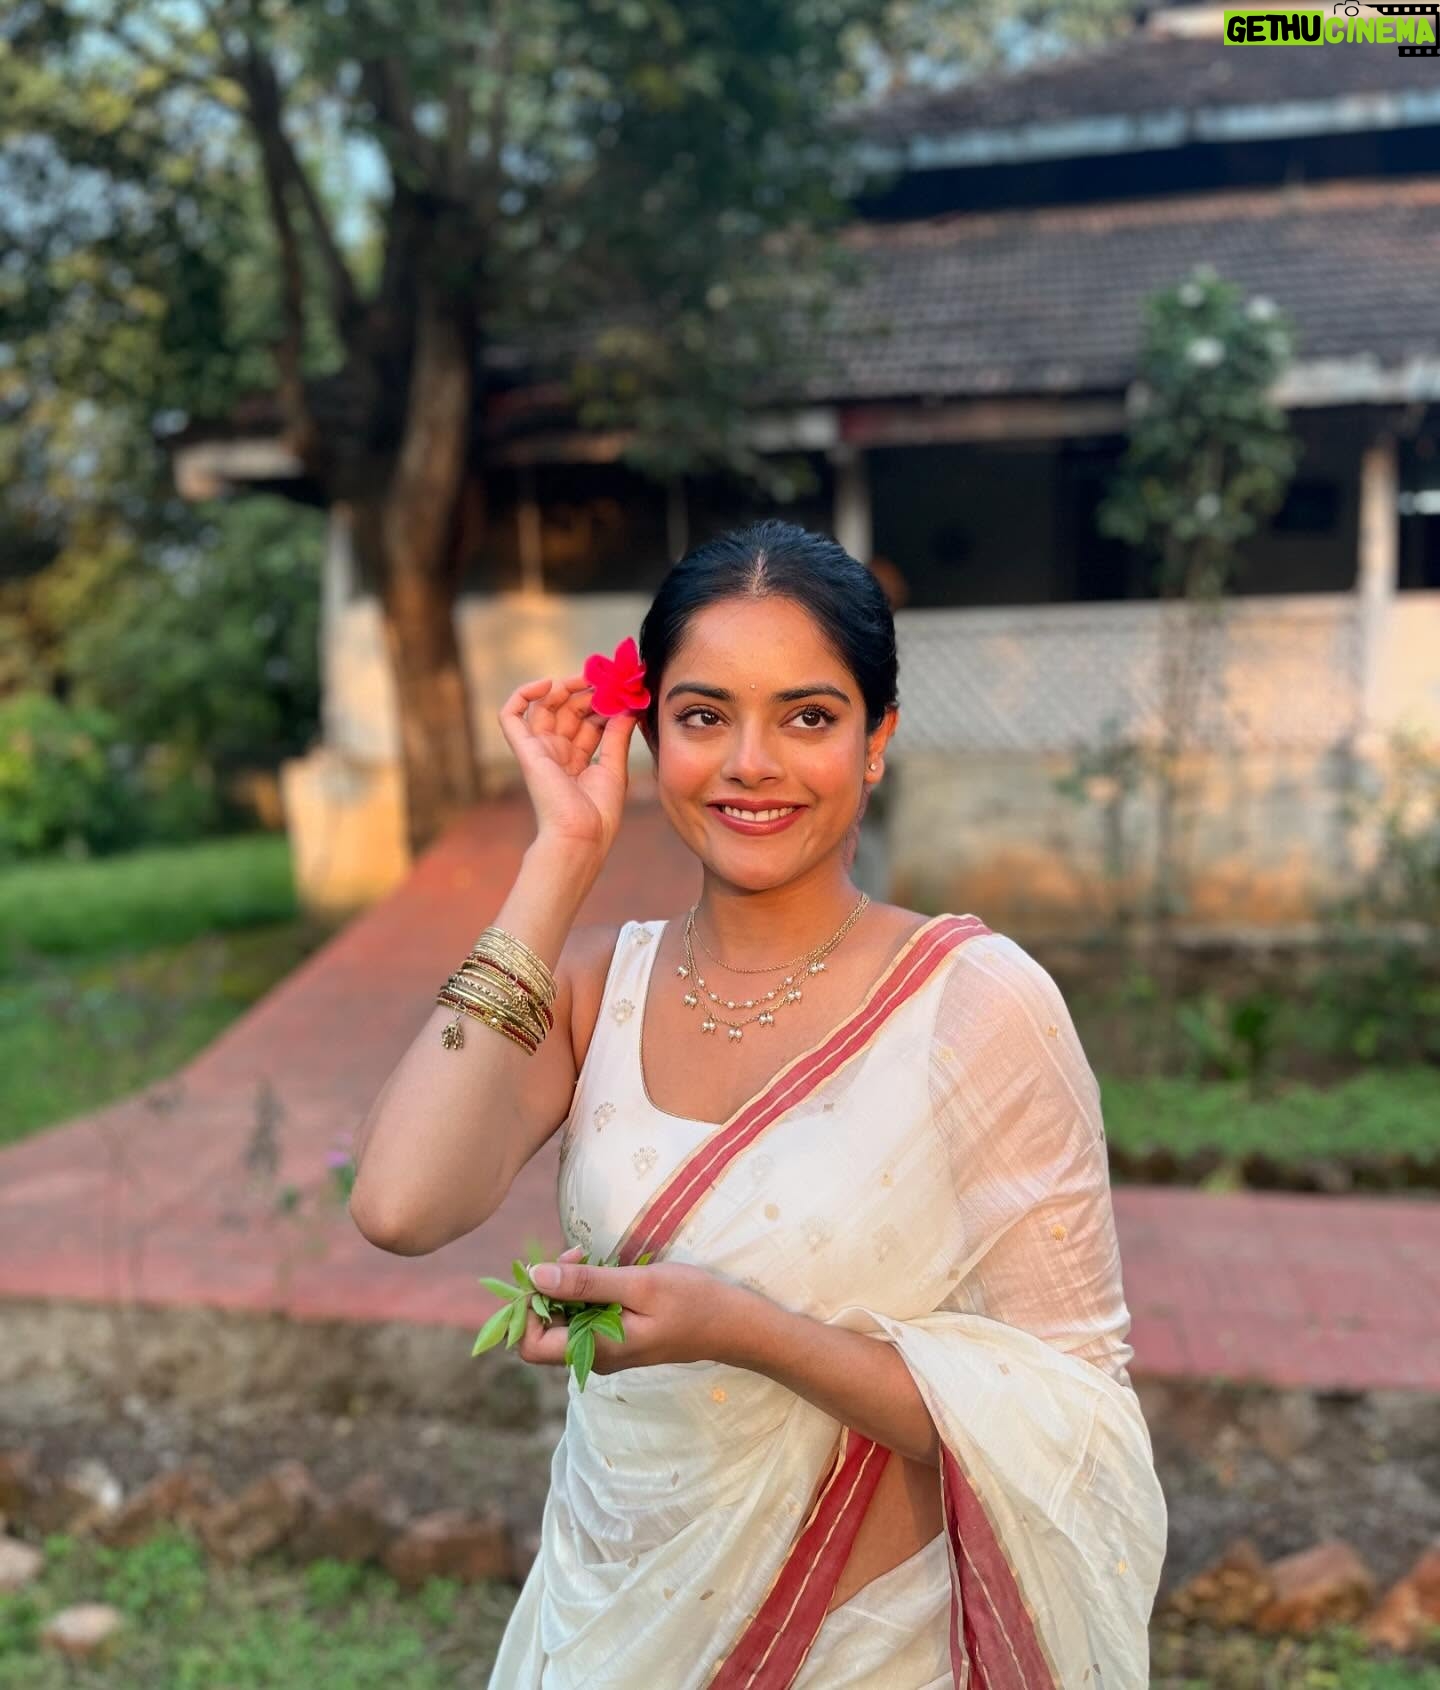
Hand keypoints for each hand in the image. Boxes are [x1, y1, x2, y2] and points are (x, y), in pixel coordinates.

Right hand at [497, 672, 640, 856]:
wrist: (581, 836)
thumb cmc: (599, 814)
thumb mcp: (614, 768)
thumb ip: (617, 735)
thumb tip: (627, 708)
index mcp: (578, 760)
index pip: (589, 721)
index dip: (603, 702)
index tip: (621, 689)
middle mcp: (557, 752)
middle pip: (568, 710)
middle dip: (587, 692)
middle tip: (606, 679)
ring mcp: (540, 750)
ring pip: (544, 706)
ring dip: (563, 688)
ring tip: (585, 680)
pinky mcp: (525, 751)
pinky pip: (511, 716)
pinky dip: (522, 695)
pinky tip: (547, 684)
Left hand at [517, 1254, 746, 1376]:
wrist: (733, 1324)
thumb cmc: (691, 1302)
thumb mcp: (639, 1285)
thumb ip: (587, 1283)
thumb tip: (535, 1276)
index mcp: (596, 1350)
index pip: (529, 1345)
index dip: (527, 1307)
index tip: (549, 1269)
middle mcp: (593, 1358)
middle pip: (543, 1331)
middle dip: (548, 1290)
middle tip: (576, 1255)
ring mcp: (605, 1351)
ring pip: (563, 1323)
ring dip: (567, 1288)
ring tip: (591, 1259)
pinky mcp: (617, 1340)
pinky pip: (583, 1320)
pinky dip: (584, 1294)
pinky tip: (604, 1273)